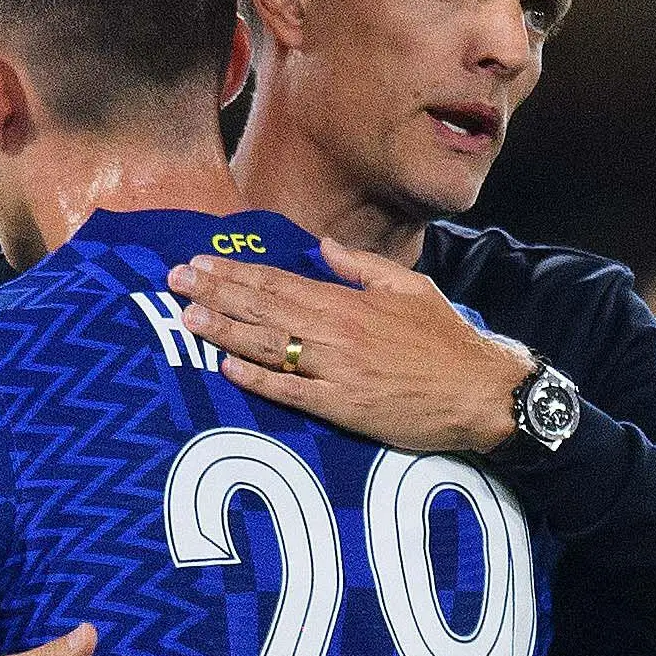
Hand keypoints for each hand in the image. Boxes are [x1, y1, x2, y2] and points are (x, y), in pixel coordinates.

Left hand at [167, 239, 530, 453]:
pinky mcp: (344, 408)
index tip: (201, 262)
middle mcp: (337, 334)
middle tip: (174, 282)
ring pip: (270, 348)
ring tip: (187, 317)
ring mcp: (338, 372)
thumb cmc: (445, 341)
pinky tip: (226, 368)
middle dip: (216, 294)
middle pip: (265, 310)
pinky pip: (292, 393)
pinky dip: (258, 381)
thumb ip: (361, 268)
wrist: (480, 392)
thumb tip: (323, 246)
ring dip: (224, 332)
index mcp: (350, 303)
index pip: (280, 282)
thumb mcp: (409, 288)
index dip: (236, 273)